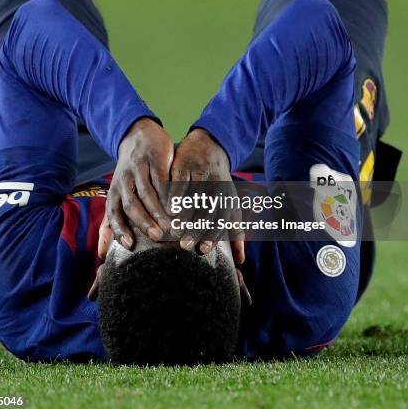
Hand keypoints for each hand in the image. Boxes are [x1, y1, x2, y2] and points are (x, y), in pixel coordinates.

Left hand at [98, 118, 173, 257]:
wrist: (139, 136)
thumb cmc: (130, 174)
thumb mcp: (118, 195)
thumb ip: (111, 222)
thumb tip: (101, 253)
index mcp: (115, 192)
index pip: (113, 214)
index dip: (120, 229)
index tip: (130, 245)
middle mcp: (124, 181)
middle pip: (130, 205)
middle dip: (143, 222)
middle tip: (157, 237)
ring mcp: (139, 169)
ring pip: (147, 192)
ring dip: (158, 210)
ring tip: (171, 225)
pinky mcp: (154, 159)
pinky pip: (161, 178)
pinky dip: (168, 192)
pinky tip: (178, 203)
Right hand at [170, 128, 244, 263]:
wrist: (210, 147)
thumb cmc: (218, 184)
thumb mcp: (230, 204)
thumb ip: (234, 230)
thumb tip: (241, 262)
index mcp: (227, 198)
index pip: (221, 220)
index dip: (213, 235)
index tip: (203, 249)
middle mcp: (216, 187)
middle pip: (208, 211)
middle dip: (196, 228)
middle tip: (184, 244)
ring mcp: (200, 174)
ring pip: (193, 197)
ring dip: (184, 215)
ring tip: (173, 229)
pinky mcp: (185, 164)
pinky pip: (179, 181)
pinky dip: (174, 195)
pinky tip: (166, 207)